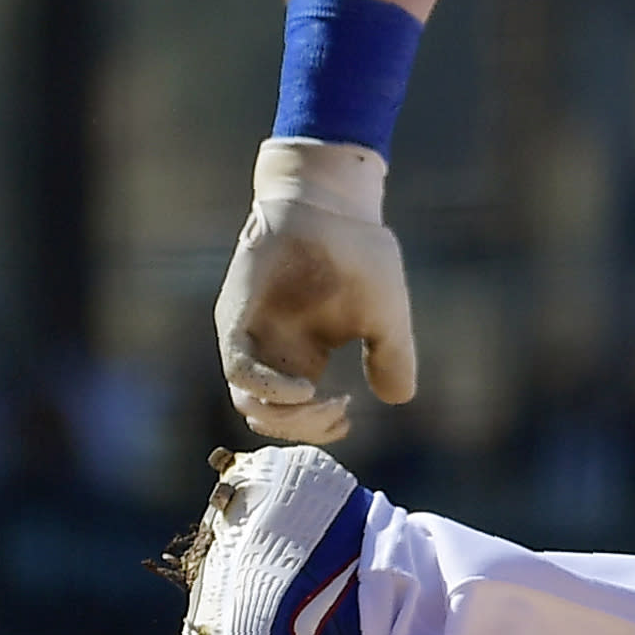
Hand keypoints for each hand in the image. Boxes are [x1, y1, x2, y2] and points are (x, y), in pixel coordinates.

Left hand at [216, 139, 418, 442]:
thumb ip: (392, 357)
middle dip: (304, 428)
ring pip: (248, 402)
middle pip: (269, 417)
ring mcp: (251, 336)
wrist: (330, 204)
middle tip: (339, 412)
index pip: (296, 415)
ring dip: (285, 417)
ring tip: (321, 402)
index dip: (318, 429)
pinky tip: (304, 388)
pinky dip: (267, 389)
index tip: (347, 417)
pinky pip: (238, 369)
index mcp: (301, 357)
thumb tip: (398, 398)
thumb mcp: (387, 315)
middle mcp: (272, 352)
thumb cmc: (358, 255)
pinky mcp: (236, 317)